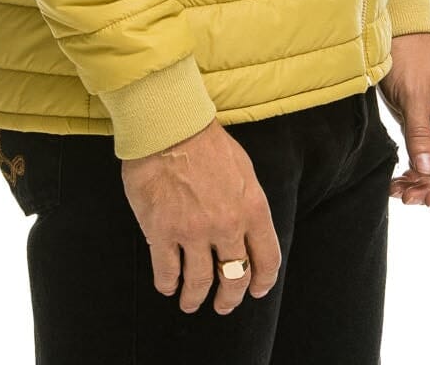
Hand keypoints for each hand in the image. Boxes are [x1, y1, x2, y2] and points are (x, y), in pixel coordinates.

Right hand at [120, 117, 281, 315]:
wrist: (169, 125)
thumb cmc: (206, 141)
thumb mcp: (243, 169)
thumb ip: (246, 202)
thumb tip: (245, 227)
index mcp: (252, 208)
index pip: (267, 259)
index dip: (263, 281)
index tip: (256, 290)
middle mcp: (227, 226)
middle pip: (234, 278)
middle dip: (230, 298)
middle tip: (223, 304)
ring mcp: (193, 232)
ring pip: (200, 283)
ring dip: (195, 298)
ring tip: (191, 302)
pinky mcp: (162, 232)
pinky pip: (167, 272)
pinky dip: (168, 284)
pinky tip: (168, 285)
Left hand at [378, 33, 429, 206]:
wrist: (398, 33)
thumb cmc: (411, 56)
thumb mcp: (414, 94)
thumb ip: (420, 133)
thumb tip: (427, 170)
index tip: (429, 199)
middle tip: (407, 198)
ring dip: (422, 182)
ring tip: (398, 192)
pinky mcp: (426, 126)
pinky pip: (426, 156)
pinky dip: (415, 170)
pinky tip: (399, 180)